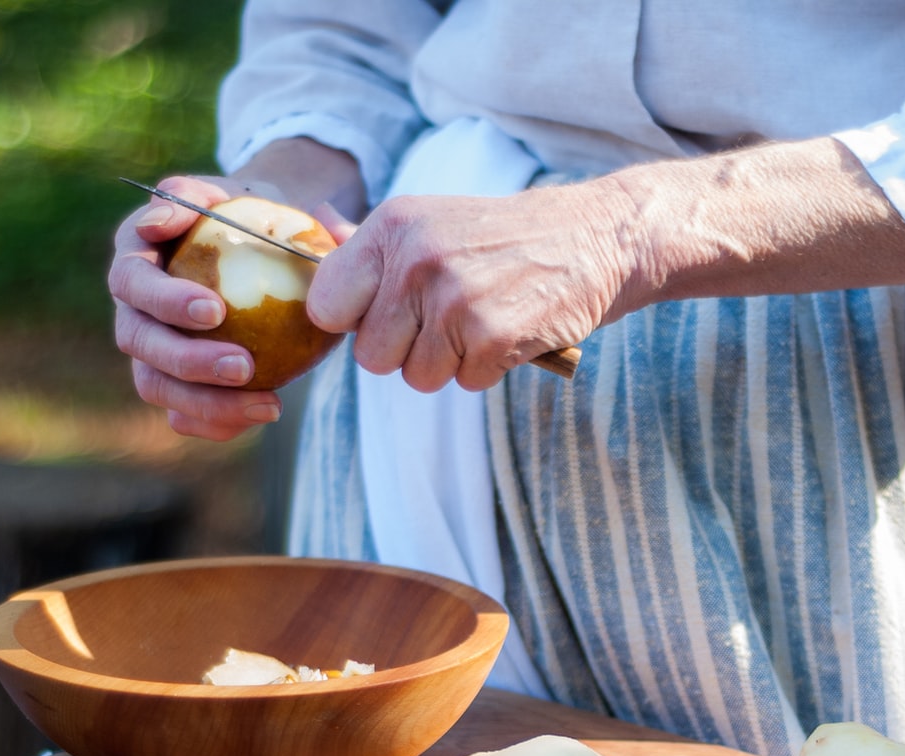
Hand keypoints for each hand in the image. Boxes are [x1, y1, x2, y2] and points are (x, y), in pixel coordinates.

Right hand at [110, 140, 366, 441]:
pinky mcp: (174, 382)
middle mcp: (133, 305)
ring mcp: (149, 348)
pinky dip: (217, 422)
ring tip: (267, 404)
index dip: (165, 300)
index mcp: (136, 255)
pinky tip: (262, 413)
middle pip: (137, 340)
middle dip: (186, 359)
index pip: (132, 280)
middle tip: (243, 366)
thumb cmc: (251, 216)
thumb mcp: (237, 192)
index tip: (215, 310)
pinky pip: (183, 414)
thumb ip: (199, 195)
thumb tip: (159, 217)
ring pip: (155, 384)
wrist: (269, 248)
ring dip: (205, 401)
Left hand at [306, 182, 636, 392]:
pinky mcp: (493, 336)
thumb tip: (312, 238)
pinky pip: (465, 383)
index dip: (355, 322)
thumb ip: (371, 246)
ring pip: (417, 377)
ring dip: (450, 363)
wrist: (592, 238)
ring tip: (480, 321)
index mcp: (392, 227)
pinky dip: (488, 368)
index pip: (326, 306)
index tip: (384, 315)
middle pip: (371, 357)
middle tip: (445, 321)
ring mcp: (455, 300)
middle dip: (406, 351)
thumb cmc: (503, 238)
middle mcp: (417, 260)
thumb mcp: (432, 221)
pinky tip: (508, 330)